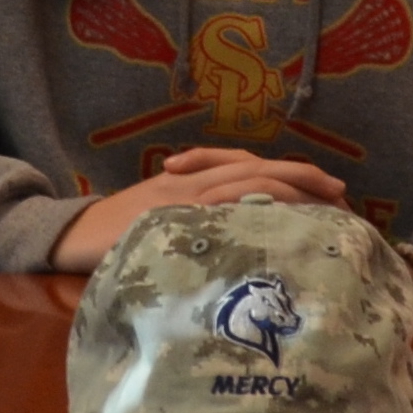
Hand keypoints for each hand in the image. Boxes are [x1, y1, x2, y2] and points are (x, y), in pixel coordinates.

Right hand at [48, 148, 350, 271]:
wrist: (70, 234)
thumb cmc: (118, 233)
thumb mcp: (167, 221)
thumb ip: (204, 224)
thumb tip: (250, 243)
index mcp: (195, 181)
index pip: (254, 169)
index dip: (295, 176)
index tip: (332, 191)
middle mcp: (193, 182)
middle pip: (258, 169)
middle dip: (303, 178)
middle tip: (341, 195)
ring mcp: (181, 198)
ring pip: (243, 180)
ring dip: (287, 189)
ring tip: (321, 202)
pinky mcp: (166, 216)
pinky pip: (213, 206)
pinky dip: (245, 204)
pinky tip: (272, 212)